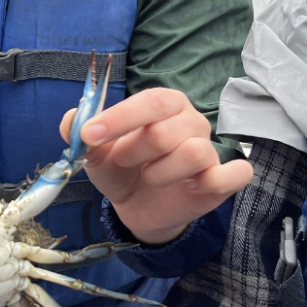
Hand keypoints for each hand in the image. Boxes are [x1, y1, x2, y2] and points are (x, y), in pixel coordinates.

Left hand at [61, 87, 252, 244]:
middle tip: (121, 162)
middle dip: (134, 150)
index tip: (90, 134)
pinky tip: (189, 188)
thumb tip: (71, 121)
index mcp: (165, 105)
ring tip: (149, 177)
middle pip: (167, 130)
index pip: (152, 100)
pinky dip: (213, 181)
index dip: (120, 117)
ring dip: (160, 172)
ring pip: (193, 153)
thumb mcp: (95, 154)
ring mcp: (210, 150)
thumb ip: (80, 135)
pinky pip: (236, 173)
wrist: (139, 206)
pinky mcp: (223, 180)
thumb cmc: (121, 169)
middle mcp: (192, 122)